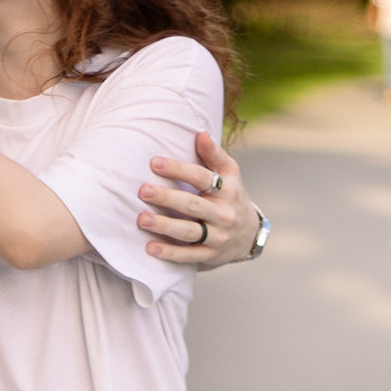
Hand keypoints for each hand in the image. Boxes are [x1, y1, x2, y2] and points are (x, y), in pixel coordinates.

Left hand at [137, 131, 258, 268]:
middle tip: (143, 191)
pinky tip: (150, 248)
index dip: (178, 169)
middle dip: (167, 198)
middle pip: (192, 205)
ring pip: (189, 232)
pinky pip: (188, 256)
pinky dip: (169, 253)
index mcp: (228, 190)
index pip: (202, 178)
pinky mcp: (210, 256)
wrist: (249, 235)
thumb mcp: (230, 174)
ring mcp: (218, 237)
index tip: (154, 163)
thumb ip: (213, 155)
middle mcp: (224, 214)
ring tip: (141, 219)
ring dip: (164, 226)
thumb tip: (200, 134)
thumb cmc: (232, 196)